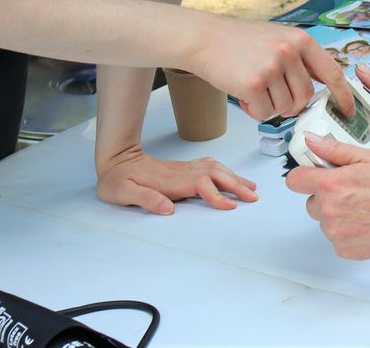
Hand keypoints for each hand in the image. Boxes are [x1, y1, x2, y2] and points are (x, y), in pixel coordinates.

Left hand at [96, 142, 257, 213]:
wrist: (115, 159)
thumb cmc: (116, 179)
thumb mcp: (122, 192)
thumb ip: (145, 199)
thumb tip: (169, 209)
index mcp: (170, 180)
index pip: (201, 185)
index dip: (217, 195)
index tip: (231, 206)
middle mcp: (181, 172)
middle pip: (215, 174)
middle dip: (236, 185)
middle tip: (254, 197)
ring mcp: (183, 168)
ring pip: (215, 168)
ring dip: (234, 177)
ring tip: (251, 187)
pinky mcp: (183, 168)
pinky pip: (209, 166)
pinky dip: (225, 171)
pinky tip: (231, 176)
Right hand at [190, 15, 354, 121]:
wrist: (205, 38)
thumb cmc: (240, 41)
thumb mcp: (279, 38)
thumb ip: (301, 59)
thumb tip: (323, 86)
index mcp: (301, 40)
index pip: (332, 72)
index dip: (343, 95)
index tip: (348, 111)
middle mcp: (289, 52)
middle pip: (305, 97)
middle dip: (290, 104)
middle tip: (272, 94)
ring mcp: (271, 67)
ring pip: (284, 108)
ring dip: (269, 106)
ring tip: (254, 87)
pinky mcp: (253, 84)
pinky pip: (264, 113)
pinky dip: (254, 110)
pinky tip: (243, 93)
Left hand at [285, 133, 369, 260]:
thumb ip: (336, 149)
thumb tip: (312, 140)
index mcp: (331, 184)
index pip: (295, 180)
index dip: (304, 174)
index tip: (315, 174)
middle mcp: (328, 210)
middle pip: (311, 200)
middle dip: (326, 195)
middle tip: (352, 191)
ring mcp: (335, 232)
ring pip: (324, 219)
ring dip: (337, 213)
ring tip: (363, 207)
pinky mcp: (343, 249)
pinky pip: (336, 236)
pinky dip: (346, 230)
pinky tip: (366, 222)